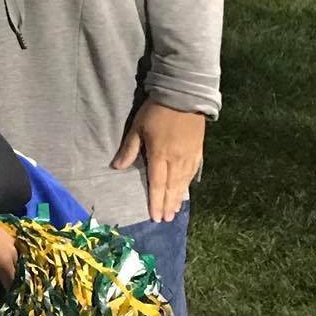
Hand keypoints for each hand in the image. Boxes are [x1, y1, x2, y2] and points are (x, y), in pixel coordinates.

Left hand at [111, 101, 204, 222]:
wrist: (184, 96)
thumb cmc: (156, 111)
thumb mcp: (138, 127)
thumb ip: (129, 149)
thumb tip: (117, 167)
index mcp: (159, 155)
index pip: (157, 184)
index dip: (155, 202)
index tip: (156, 217)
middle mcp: (176, 160)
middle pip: (171, 187)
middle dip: (168, 204)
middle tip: (166, 219)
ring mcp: (189, 156)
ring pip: (183, 182)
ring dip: (178, 197)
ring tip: (175, 210)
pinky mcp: (198, 150)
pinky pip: (193, 171)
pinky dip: (188, 183)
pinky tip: (186, 190)